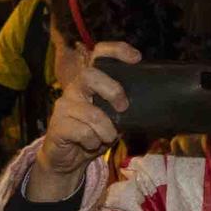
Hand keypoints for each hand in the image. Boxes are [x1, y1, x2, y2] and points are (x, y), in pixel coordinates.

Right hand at [32, 41, 139, 190]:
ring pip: (91, 113)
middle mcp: (74, 89)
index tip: (136, 58)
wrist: (68, 159)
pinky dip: (93, 142)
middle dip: (112, 91)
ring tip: (106, 137)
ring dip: (107, 131)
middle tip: (123, 108)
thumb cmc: (94, 134)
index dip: (116, 51)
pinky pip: (83, 132)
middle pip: (89, 76)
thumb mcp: (115, 119)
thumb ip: (125, 108)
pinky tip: (89, 144)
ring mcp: (64, 106)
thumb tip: (152, 104)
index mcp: (91, 84)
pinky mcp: (57, 125)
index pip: (99, 55)